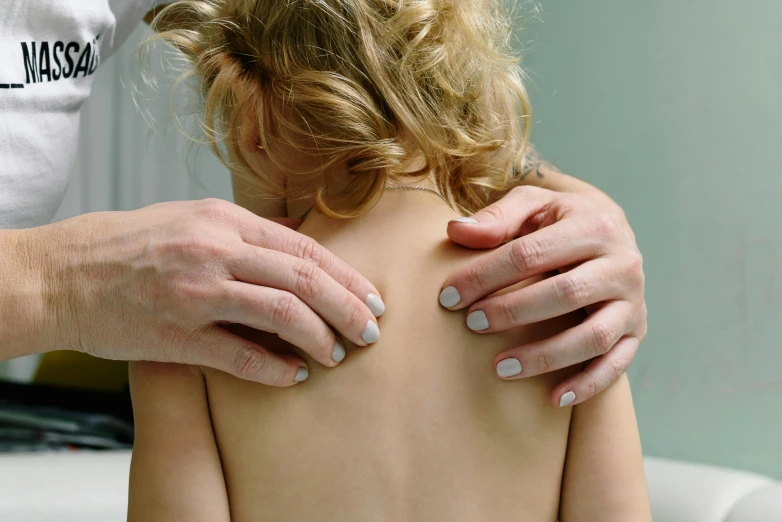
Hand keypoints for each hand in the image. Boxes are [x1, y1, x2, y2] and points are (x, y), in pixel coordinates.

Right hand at [28, 199, 383, 385]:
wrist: (65, 275)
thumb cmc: (131, 246)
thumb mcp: (192, 218)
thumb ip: (248, 229)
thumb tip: (299, 238)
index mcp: (224, 221)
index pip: (304, 249)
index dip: (346, 276)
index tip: (372, 298)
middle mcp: (215, 252)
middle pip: (302, 280)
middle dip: (347, 308)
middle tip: (371, 331)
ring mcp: (195, 294)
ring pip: (281, 315)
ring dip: (320, 338)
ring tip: (338, 354)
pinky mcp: (176, 336)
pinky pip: (239, 357)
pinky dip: (275, 369)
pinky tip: (294, 376)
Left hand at [439, 185, 645, 406]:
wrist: (611, 234)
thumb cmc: (559, 221)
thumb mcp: (533, 206)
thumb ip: (497, 217)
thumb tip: (455, 232)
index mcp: (593, 224)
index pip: (531, 253)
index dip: (486, 275)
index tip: (449, 295)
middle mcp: (622, 263)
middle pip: (564, 294)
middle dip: (512, 311)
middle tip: (471, 323)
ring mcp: (632, 301)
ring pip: (592, 336)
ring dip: (544, 356)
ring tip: (499, 367)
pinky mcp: (636, 330)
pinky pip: (615, 364)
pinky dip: (586, 384)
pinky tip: (552, 398)